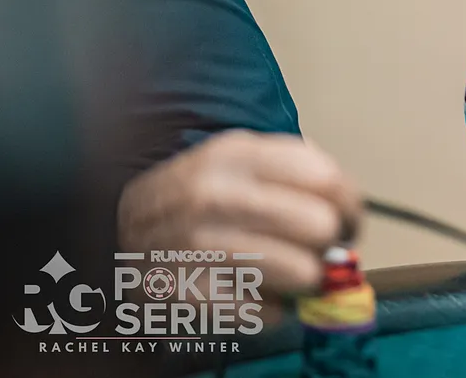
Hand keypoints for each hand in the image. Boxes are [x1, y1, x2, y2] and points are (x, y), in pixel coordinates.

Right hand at [117, 130, 361, 297]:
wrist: (113, 226)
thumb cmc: (194, 192)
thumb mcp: (237, 156)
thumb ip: (295, 166)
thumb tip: (349, 206)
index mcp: (236, 153)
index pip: (327, 180)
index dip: (351, 206)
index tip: (350, 220)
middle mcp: (215, 195)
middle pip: (320, 228)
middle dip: (331, 242)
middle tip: (321, 247)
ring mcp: (198, 246)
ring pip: (302, 274)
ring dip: (306, 278)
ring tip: (290, 270)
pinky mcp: (187, 293)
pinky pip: (268, 311)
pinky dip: (272, 307)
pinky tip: (255, 290)